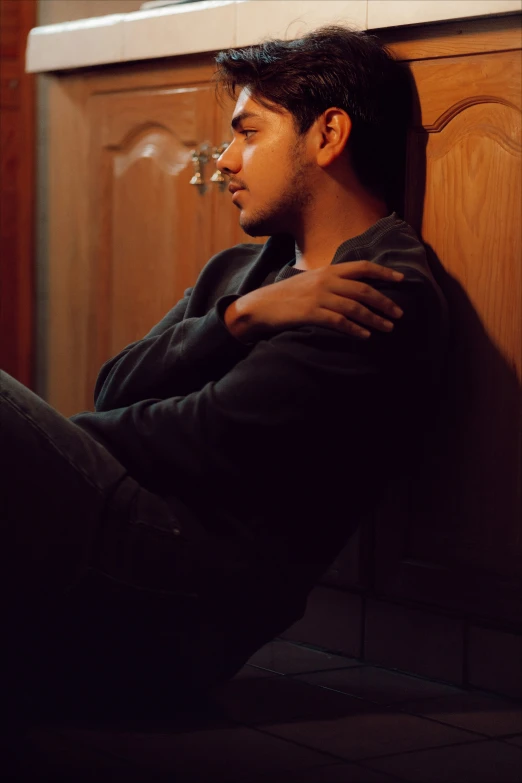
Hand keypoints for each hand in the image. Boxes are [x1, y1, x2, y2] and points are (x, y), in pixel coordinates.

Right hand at [224, 260, 403, 341]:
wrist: (259, 306)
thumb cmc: (286, 296)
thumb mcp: (310, 281)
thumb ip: (331, 282)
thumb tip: (354, 290)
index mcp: (327, 270)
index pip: (362, 267)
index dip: (384, 272)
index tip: (402, 279)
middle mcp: (326, 280)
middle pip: (364, 289)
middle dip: (385, 301)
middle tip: (399, 314)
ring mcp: (318, 296)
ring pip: (355, 307)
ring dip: (375, 318)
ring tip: (388, 328)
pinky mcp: (311, 313)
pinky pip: (339, 321)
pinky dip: (355, 329)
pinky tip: (365, 336)